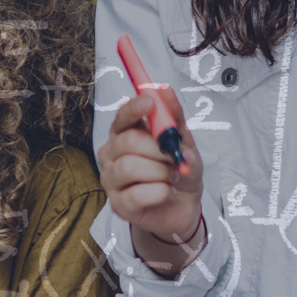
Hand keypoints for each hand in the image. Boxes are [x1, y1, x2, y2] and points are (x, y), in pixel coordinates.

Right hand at [97, 88, 204, 242]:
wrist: (183, 206)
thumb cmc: (179, 171)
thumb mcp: (184, 143)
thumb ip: (175, 118)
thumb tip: (165, 90)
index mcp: (125, 134)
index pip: (122, 116)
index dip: (134, 107)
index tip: (150, 102)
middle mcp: (112, 154)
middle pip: (127, 141)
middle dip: (157, 149)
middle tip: (174, 158)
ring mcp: (111, 179)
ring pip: (129, 167)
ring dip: (161, 173)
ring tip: (172, 177)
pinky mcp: (117, 204)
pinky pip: (136, 194)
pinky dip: (159, 192)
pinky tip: (165, 192)